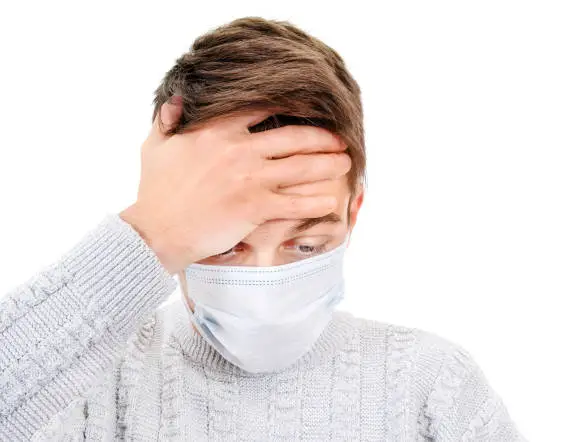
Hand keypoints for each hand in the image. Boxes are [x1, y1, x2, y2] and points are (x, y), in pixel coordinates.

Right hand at [120, 98, 350, 273]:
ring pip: (301, 168)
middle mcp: (240, 150)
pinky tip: (330, 202)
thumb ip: (168, 118)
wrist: (157, 231)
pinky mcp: (254, 208)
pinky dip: (315, 203)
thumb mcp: (155, 146)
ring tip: (345, 163)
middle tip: (340, 140)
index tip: (311, 108)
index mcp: (218, 130)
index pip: (263, 109)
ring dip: (328, 166)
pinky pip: (294, 204)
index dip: (292, 106)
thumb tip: (179, 98)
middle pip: (294, 138)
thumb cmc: (156, 190)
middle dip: (323, 139)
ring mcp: (250, 179)